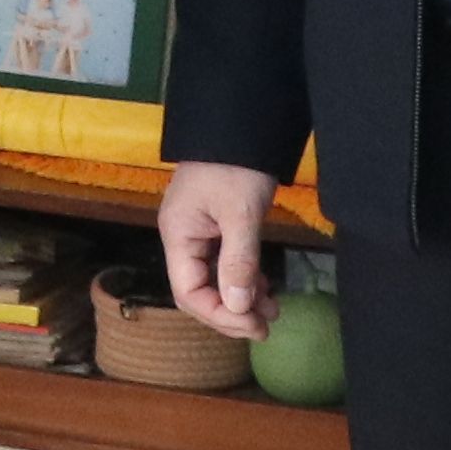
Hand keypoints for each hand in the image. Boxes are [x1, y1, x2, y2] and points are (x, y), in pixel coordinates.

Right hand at [157, 160, 280, 340]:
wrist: (240, 122)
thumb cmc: (235, 165)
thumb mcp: (240, 213)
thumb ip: (238, 262)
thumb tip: (237, 308)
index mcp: (178, 236)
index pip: (188, 293)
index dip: (219, 315)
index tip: (253, 325)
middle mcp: (183, 238)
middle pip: (199, 291)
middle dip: (231, 312)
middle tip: (265, 327)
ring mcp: (199, 232)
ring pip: (215, 279)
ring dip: (241, 299)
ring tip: (272, 312)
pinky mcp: (217, 225)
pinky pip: (225, 263)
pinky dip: (245, 279)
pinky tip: (265, 288)